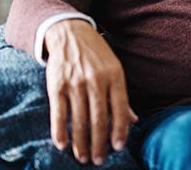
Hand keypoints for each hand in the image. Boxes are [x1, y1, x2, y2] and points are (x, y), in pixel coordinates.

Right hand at [44, 19, 137, 165]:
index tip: (118, 147)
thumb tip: (134, 121)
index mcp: (115, 76)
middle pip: (99, 119)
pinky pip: (59, 113)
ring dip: (81, 143)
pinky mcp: (56, 85)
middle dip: (99, 143)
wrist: (70, 33)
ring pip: (79, 120)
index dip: (119, 130)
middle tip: (99, 160)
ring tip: (83, 157)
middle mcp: (96, 80)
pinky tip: (63, 145)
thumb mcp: (115, 69)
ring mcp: (75, 83)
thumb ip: (122, 96)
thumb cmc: (96, 54)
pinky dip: (60, 131)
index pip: (120, 108)